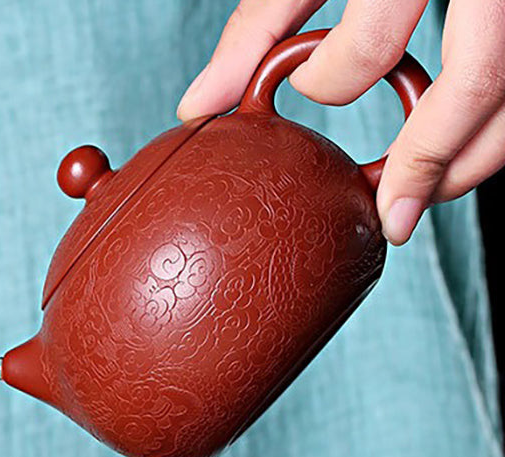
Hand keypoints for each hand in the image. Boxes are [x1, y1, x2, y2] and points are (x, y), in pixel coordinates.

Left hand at [176, 0, 504, 244]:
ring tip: (423, 196)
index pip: (370, 43)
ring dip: (474, 156)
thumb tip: (198, 108)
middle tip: (393, 216)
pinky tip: (457, 152)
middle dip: (431, 161)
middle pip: (478, 81)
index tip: (314, 89)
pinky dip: (495, 126)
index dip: (333, 82)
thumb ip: (261, 24)